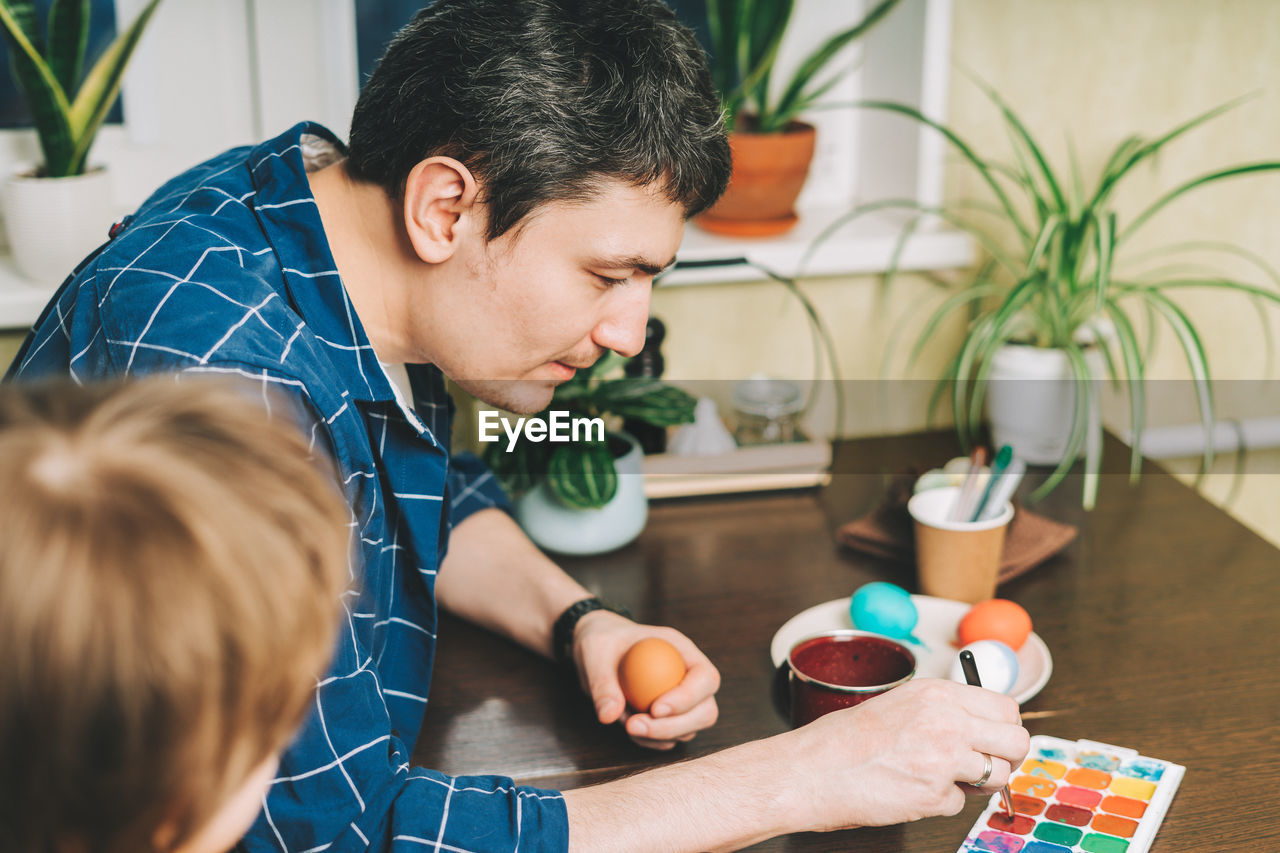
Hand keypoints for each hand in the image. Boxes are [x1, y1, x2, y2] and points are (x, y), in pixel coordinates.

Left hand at [571, 611, 719, 749]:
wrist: (597, 649)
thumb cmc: (601, 641)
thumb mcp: (594, 652)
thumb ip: (602, 683)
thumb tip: (609, 716)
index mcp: (682, 650)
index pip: (705, 677)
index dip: (688, 697)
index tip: (655, 709)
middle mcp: (688, 675)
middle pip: (705, 711)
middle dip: (673, 727)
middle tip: (635, 726)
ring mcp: (681, 698)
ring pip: (690, 729)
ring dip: (659, 736)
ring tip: (626, 723)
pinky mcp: (667, 717)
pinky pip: (669, 738)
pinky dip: (649, 741)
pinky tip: (627, 727)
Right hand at [780, 678, 1028, 830]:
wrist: (811, 770)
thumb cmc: (845, 739)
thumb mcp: (900, 705)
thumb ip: (942, 711)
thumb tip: (981, 728)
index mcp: (938, 693)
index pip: (1006, 706)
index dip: (1003, 727)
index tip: (993, 739)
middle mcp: (947, 721)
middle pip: (1017, 741)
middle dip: (1007, 758)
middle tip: (986, 766)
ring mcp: (943, 759)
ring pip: (998, 776)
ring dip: (977, 784)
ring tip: (941, 779)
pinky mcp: (934, 795)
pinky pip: (960, 804)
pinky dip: (940, 802)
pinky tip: (910, 791)